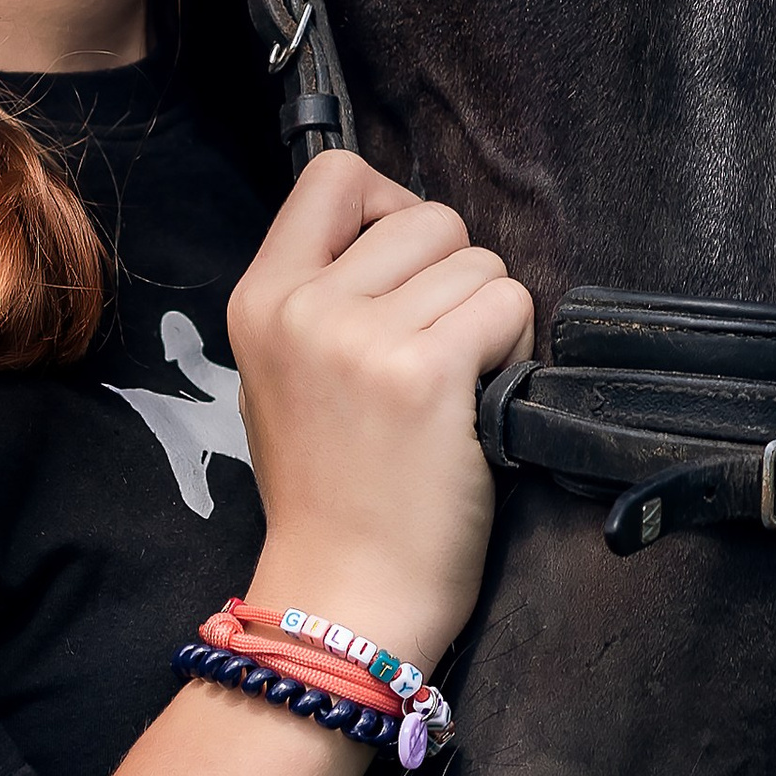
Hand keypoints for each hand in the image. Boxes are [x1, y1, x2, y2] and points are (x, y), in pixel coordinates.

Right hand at [227, 153, 532, 671]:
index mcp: (261, 299)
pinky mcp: (430, 373)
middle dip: (455, 277)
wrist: (343, 599)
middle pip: (429, 217)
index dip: (391, 206)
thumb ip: (322, 296)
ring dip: (490, 318)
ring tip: (457, 387)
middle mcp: (305, 306)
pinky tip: (482, 403)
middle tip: (440, 351)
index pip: (334, 176)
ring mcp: (365, 338)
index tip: (408, 266)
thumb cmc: (328, 496)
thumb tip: (398, 236)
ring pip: (480, 262)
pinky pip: (508, 306)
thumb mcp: (281, 376)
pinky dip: (515, 350)